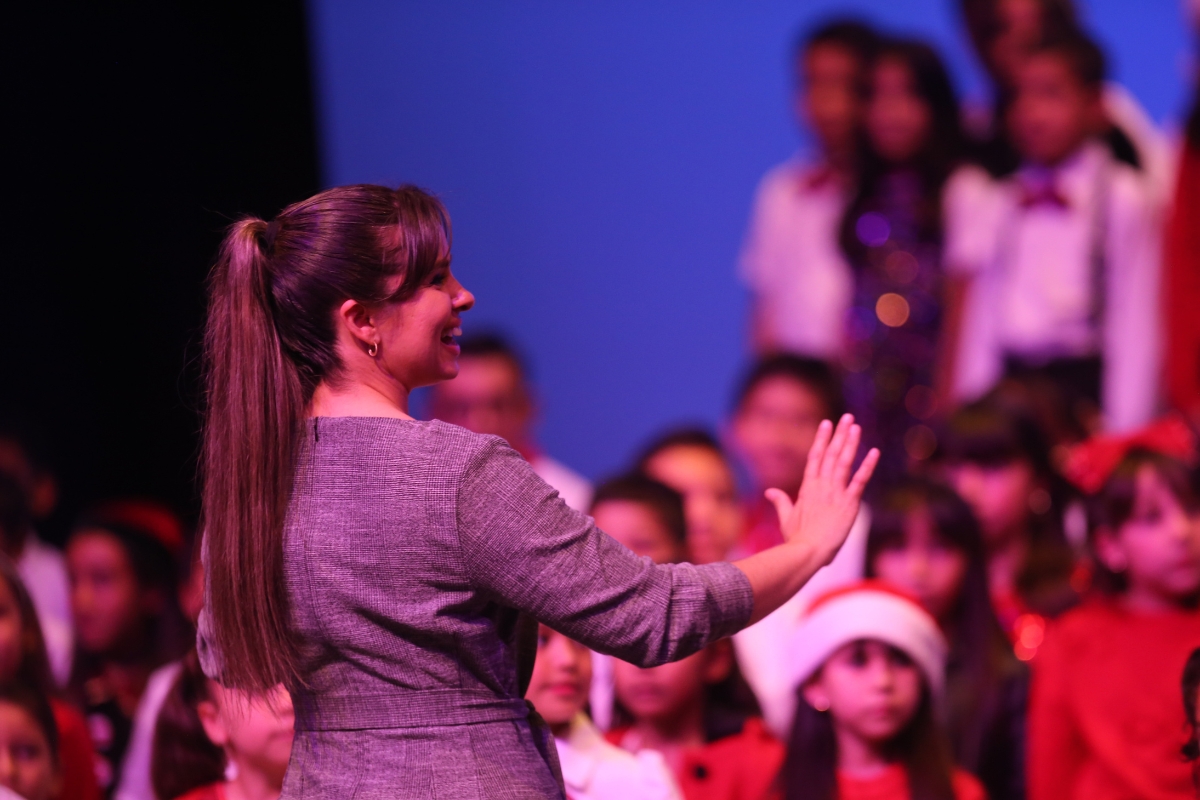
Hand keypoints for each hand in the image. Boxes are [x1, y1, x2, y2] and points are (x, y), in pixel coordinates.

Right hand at [765, 414, 878, 565]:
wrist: (807, 552)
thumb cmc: (796, 539)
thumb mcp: (786, 518)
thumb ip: (780, 501)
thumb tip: (769, 491)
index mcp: (807, 488)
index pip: (814, 457)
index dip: (821, 439)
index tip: (826, 423)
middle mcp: (821, 485)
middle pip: (830, 454)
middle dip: (838, 434)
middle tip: (846, 417)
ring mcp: (835, 493)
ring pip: (843, 462)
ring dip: (850, 442)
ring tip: (855, 426)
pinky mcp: (849, 503)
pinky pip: (859, 481)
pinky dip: (867, 466)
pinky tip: (874, 452)